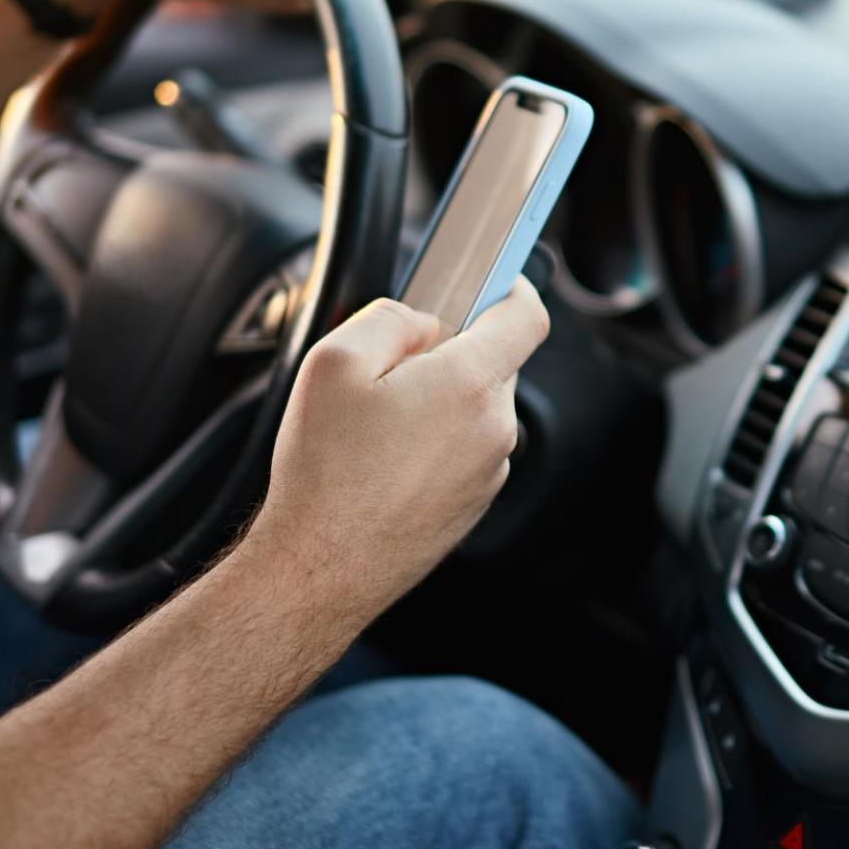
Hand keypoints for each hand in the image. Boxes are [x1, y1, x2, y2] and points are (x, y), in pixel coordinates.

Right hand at [240, 280, 551, 633]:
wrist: (321, 568)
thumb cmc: (325, 473)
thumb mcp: (334, 362)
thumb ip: (391, 319)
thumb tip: (425, 322)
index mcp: (469, 385)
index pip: (527, 317)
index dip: (512, 289)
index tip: (496, 280)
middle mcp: (493, 429)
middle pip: (493, 363)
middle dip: (450, 354)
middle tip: (388, 372)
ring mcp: (488, 470)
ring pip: (475, 409)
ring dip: (438, 403)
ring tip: (375, 430)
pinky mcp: (474, 503)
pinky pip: (463, 450)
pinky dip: (433, 444)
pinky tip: (382, 463)